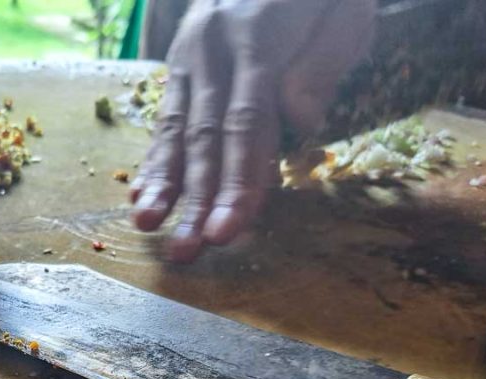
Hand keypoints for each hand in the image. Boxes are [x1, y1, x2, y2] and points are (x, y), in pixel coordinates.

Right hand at [130, 0, 376, 261]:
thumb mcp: (344, 9)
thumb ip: (323, 61)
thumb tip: (298, 121)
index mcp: (257, 34)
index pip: (247, 122)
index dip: (238, 180)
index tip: (230, 229)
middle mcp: (212, 48)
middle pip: (205, 136)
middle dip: (196, 198)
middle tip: (189, 248)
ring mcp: (188, 57)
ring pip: (175, 129)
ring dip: (163, 183)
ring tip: (146, 225)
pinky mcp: (178, 67)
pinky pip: (165, 118)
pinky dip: (153, 161)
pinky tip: (141, 196)